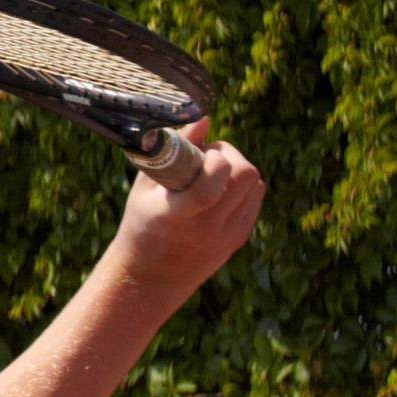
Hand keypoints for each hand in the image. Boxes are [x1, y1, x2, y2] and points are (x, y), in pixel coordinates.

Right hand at [109, 118, 264, 300]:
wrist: (152, 278)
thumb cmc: (141, 226)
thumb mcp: (145, 189)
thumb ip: (173, 152)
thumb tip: (203, 119)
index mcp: (176, 215)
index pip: (211, 184)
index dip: (213, 158)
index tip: (197, 152)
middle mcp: (207, 227)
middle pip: (244, 176)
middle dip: (229, 155)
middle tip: (207, 156)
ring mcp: (228, 235)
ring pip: (255, 184)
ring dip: (237, 169)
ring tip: (211, 173)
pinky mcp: (239, 238)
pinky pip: (255, 198)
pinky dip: (242, 185)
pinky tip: (219, 188)